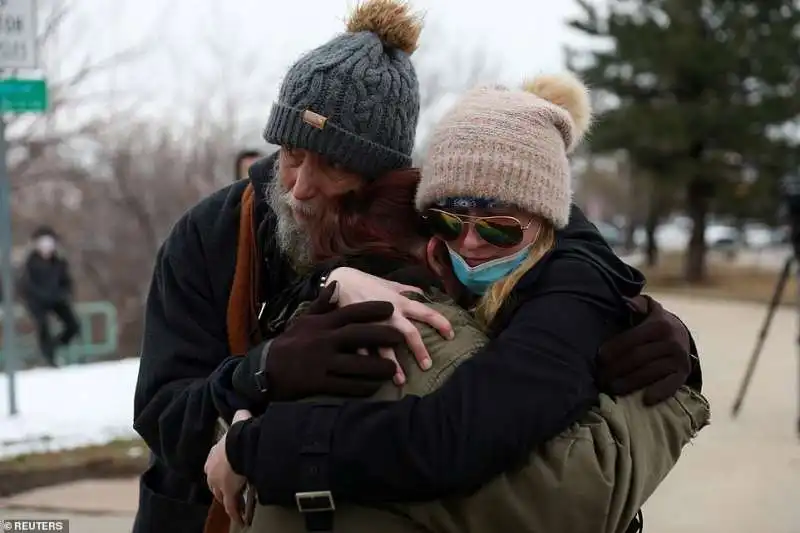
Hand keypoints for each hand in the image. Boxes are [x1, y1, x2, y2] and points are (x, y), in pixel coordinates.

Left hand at [205, 410, 251, 524]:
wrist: (240, 446)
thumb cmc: (238, 433)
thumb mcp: (239, 420)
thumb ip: (240, 416)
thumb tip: (243, 410)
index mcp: (213, 455)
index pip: (212, 465)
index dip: (218, 470)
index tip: (224, 472)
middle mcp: (212, 471)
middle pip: (214, 483)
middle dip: (220, 486)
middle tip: (229, 489)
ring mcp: (219, 484)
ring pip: (221, 496)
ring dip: (227, 499)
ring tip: (235, 504)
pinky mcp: (228, 494)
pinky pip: (232, 506)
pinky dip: (235, 512)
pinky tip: (240, 518)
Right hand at [266, 283, 401, 399]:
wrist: (265, 368)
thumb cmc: (290, 342)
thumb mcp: (304, 320)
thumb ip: (322, 304)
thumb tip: (336, 283)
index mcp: (321, 324)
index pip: (350, 312)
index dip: (372, 309)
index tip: (390, 307)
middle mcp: (323, 340)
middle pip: (358, 335)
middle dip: (382, 335)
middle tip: (401, 337)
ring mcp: (321, 362)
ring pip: (356, 364)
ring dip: (378, 366)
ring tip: (394, 368)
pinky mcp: (319, 383)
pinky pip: (346, 386)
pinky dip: (363, 386)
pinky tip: (375, 386)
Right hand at [327, 267, 453, 384]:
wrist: (339, 281)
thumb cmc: (366, 282)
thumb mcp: (389, 284)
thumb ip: (407, 290)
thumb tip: (424, 294)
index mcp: (400, 302)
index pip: (426, 312)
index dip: (441, 323)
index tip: (451, 335)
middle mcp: (389, 314)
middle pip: (409, 333)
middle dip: (419, 350)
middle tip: (427, 366)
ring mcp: (372, 325)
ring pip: (386, 347)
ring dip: (393, 364)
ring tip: (400, 380)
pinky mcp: (355, 332)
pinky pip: (362, 350)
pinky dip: (368, 362)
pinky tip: (372, 377)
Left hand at [597, 294, 692, 405]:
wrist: (683, 335)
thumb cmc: (656, 323)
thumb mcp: (649, 308)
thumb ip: (638, 304)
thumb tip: (628, 303)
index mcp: (659, 325)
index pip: (631, 340)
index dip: (613, 350)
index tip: (599, 359)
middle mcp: (671, 341)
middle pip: (637, 358)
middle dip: (616, 369)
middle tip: (600, 379)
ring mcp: (678, 358)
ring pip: (650, 372)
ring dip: (629, 383)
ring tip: (612, 389)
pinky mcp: (684, 373)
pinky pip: (671, 384)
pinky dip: (660, 392)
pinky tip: (645, 400)